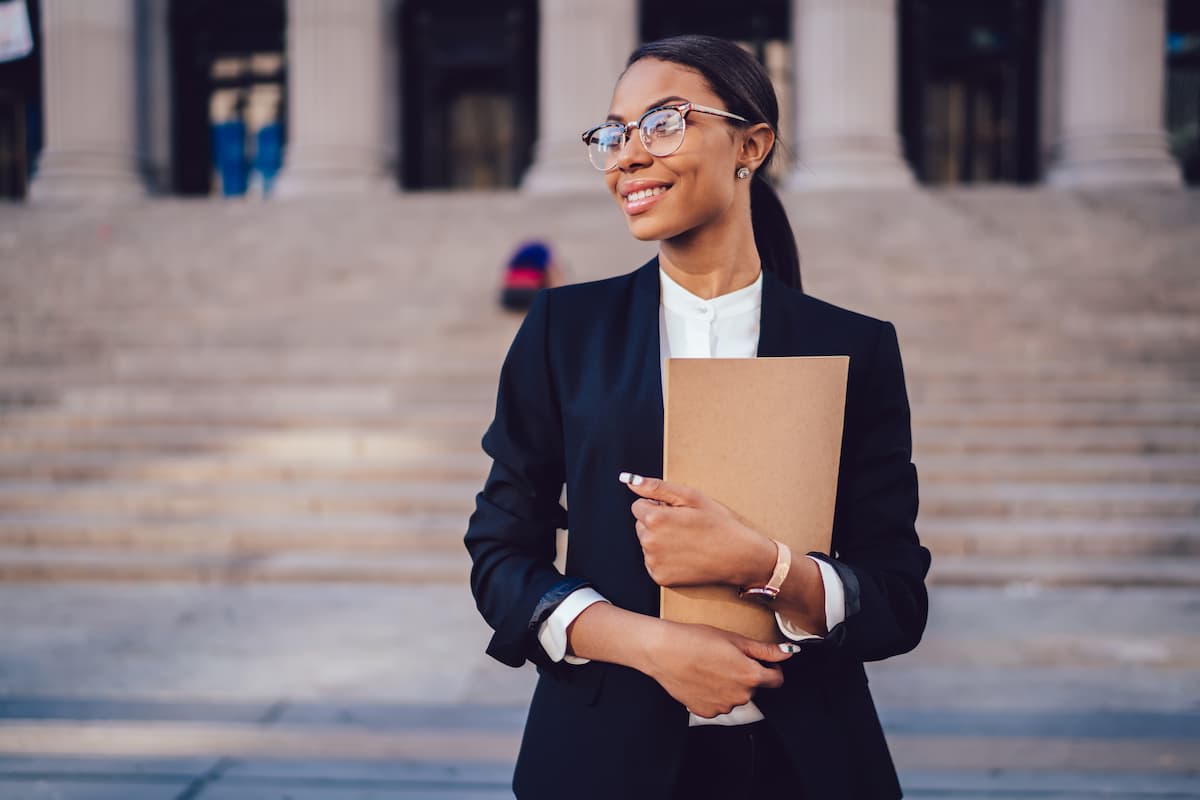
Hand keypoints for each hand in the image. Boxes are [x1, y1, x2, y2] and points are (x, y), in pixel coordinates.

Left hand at [620, 472, 775, 587]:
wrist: (738, 556)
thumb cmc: (718, 523)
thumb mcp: (691, 497)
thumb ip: (656, 487)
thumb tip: (629, 481)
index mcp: (655, 519)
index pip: (638, 506)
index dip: (658, 506)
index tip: (678, 512)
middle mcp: (649, 542)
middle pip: (641, 526)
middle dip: (657, 523)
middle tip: (684, 526)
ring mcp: (654, 562)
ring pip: (647, 544)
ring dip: (660, 541)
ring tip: (687, 541)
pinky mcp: (660, 578)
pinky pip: (653, 562)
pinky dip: (664, 558)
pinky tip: (685, 555)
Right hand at [644, 620, 793, 718]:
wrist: (663, 651)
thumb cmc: (696, 640)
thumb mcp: (734, 639)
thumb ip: (765, 650)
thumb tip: (789, 653)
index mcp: (751, 676)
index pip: (776, 680)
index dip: (770, 668)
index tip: (758, 660)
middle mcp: (740, 696)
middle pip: (754, 687)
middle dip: (746, 675)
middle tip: (726, 657)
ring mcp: (723, 707)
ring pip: (735, 696)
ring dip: (729, 685)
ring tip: (710, 667)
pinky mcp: (706, 713)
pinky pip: (718, 704)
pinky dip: (714, 694)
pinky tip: (701, 679)